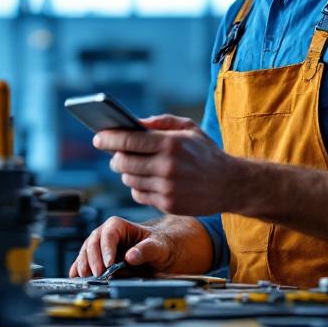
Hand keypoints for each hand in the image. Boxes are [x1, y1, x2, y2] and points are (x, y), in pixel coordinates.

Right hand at [68, 216, 177, 276]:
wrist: (159, 252)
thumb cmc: (159, 245)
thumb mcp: (158, 247)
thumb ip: (146, 250)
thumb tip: (131, 256)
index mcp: (119, 226)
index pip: (108, 234)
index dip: (106, 249)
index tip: (108, 264)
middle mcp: (106, 234)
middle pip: (93, 243)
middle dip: (93, 259)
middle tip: (98, 274)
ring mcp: (100, 246)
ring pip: (86, 252)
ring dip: (84, 264)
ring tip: (85, 277)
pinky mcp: (97, 258)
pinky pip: (85, 261)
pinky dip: (78, 268)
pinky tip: (74, 276)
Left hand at [94, 114, 237, 215]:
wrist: (231, 184)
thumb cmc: (206, 152)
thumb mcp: (189, 129)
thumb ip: (161, 122)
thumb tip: (134, 123)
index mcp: (170, 144)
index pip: (128, 141)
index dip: (108, 139)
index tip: (97, 138)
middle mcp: (167, 167)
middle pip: (123, 163)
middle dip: (114, 157)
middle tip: (114, 154)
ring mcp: (167, 188)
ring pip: (128, 180)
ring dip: (125, 173)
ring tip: (130, 166)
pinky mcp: (168, 204)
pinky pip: (139, 195)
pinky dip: (137, 187)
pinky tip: (144, 180)